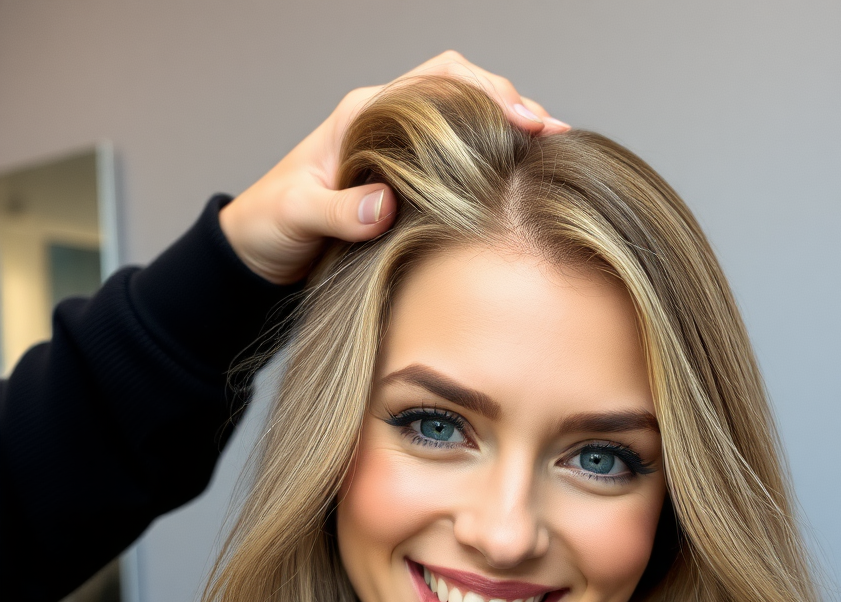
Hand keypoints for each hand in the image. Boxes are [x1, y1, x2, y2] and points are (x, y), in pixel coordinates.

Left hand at [219, 51, 569, 283]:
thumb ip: (336, 212)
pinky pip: (460, 155)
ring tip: (551, 151)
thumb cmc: (270, 227)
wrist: (256, 250)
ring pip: (467, 118)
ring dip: (508, 128)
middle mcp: (388, 122)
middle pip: (464, 88)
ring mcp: (401, 148)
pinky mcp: (408, 179)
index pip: (439, 82)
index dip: (488, 96)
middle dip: (512, 103)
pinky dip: (493, 158)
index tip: (525, 125)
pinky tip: (518, 176)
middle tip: (553, 134)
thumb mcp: (295, 218)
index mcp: (365, 115)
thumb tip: (384, 208)